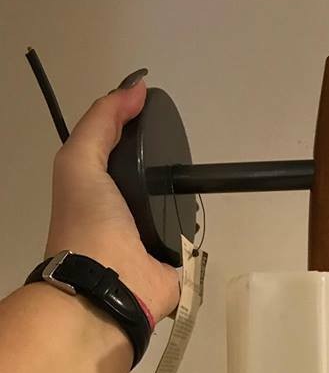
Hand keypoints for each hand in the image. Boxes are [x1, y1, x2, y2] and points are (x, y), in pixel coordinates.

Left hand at [44, 70, 180, 324]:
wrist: (108, 284)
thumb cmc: (88, 220)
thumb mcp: (80, 159)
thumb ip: (103, 121)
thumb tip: (137, 88)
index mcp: (96, 192)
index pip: (119, 156)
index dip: (134, 134)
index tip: (156, 117)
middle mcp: (121, 216)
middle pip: (151, 182)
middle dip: (166, 169)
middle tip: (184, 152)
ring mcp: (148, 243)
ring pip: (173, 210)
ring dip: (185, 200)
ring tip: (200, 181)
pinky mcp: (174, 265)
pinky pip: (191, 241)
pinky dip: (198, 232)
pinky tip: (204, 217)